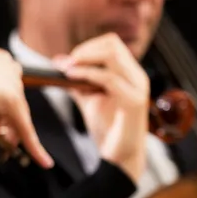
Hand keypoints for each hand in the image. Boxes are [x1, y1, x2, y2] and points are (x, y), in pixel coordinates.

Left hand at [54, 33, 150, 180]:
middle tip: (66, 64)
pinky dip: (86, 74)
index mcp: (129, 73)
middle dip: (85, 50)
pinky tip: (71, 78)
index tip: (69, 60)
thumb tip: (58, 61)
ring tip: (66, 70)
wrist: (119, 155)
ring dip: (84, 59)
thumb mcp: (88, 97)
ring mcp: (138, 87)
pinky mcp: (134, 101)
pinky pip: (109, 78)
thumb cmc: (107, 125)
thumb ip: (76, 79)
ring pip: (112, 55)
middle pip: (113, 44)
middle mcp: (137, 76)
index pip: (111, 42)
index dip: (87, 46)